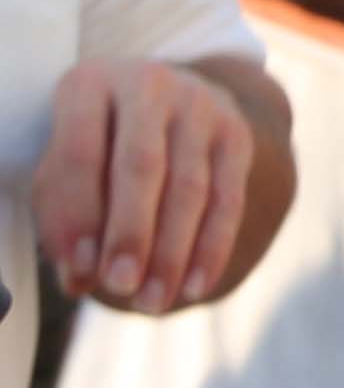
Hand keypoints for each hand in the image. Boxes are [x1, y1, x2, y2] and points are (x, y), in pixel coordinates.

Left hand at [36, 58, 254, 312]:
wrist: (164, 101)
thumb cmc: (94, 149)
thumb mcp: (63, 169)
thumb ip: (63, 222)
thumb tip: (80, 277)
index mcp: (91, 85)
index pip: (82, 153)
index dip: (79, 216)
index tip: (79, 270)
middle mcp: (151, 85)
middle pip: (142, 166)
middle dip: (132, 232)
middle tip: (121, 286)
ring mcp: (202, 104)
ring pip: (191, 186)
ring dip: (172, 251)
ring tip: (152, 303)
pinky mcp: (236, 131)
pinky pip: (229, 196)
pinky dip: (212, 246)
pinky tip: (195, 287)